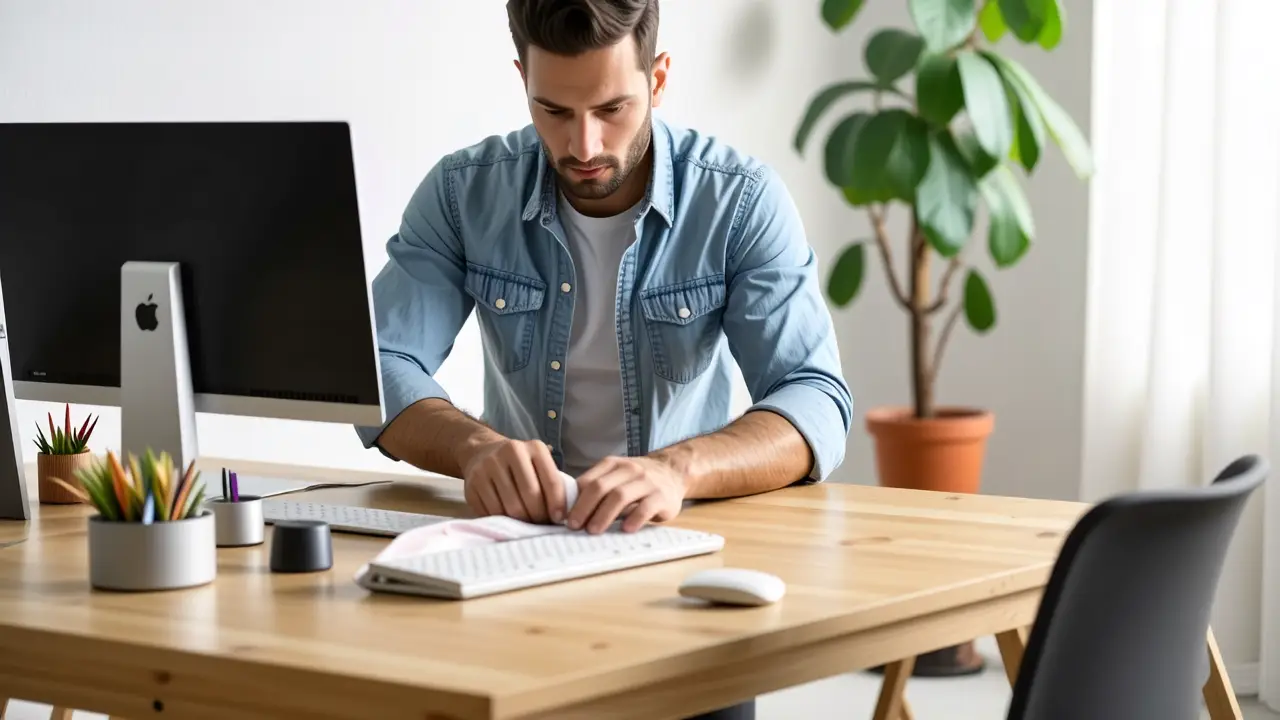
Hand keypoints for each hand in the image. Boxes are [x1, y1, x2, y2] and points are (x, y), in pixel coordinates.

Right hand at [459, 438, 566, 523]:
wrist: (482, 452)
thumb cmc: (520, 465)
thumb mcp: (538, 464)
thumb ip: (551, 483)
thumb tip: (561, 516)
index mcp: (534, 448)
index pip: (552, 481)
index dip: (557, 504)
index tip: (559, 519)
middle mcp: (511, 452)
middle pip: (531, 495)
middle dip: (538, 516)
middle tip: (540, 524)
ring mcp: (489, 466)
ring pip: (511, 507)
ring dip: (521, 522)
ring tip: (526, 524)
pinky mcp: (472, 483)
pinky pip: (492, 512)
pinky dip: (502, 521)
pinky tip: (508, 520)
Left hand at [567, 455, 686, 533]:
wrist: (673, 472)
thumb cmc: (638, 480)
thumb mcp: (617, 476)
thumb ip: (598, 488)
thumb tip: (570, 510)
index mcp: (612, 464)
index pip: (588, 481)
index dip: (573, 500)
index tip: (563, 517)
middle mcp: (629, 469)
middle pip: (600, 487)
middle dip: (584, 508)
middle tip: (574, 526)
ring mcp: (647, 481)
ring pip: (620, 496)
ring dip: (603, 515)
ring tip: (593, 531)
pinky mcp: (662, 496)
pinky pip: (646, 507)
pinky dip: (634, 519)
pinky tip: (625, 529)